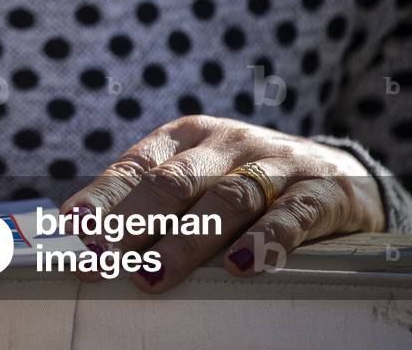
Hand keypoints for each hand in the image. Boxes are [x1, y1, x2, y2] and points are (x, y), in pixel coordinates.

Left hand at [61, 116, 384, 291]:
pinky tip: (242, 265)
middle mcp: (226, 144)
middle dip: (133, 222)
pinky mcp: (320, 192)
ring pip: (226, 200)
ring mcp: (274, 165)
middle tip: (102, 257)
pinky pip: (292, 215)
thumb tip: (86, 238)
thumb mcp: (199, 177)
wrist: (339, 172)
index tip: (72, 228)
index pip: (134, 166)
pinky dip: (266, 240)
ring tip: (152, 275)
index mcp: (186, 136)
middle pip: (174, 182)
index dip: (102, 198)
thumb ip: (151, 201)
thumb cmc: (246, 181)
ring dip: (186, 241)